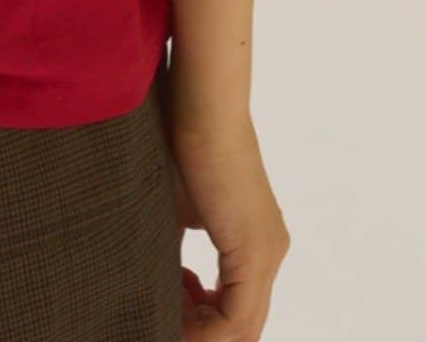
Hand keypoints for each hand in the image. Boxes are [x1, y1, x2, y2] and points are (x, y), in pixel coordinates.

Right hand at [167, 109, 289, 339]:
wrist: (200, 105)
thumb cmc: (180, 139)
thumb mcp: (176, 206)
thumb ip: (176, 244)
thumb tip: (155, 273)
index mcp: (254, 241)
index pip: (234, 309)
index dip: (197, 319)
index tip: (163, 295)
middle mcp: (270, 251)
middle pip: (240, 326)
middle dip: (196, 329)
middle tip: (159, 309)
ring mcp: (267, 252)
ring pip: (240, 328)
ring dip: (198, 330)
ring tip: (161, 305)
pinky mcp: (255, 250)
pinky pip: (237, 318)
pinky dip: (204, 326)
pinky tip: (172, 300)